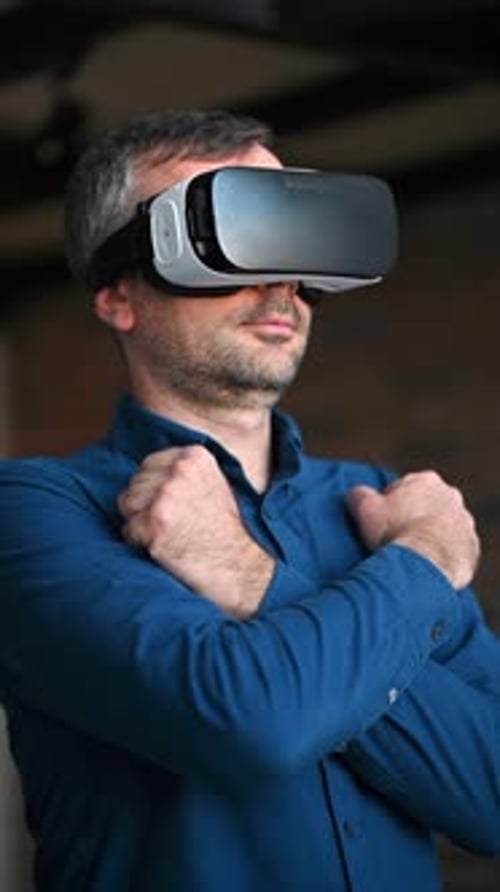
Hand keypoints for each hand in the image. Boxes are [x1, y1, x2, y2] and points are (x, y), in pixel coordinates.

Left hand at [118, 445, 273, 617]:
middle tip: (173, 525)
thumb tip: (148, 473)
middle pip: (134, 484)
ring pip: (127, 505)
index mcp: (193, 457)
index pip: (148, 465)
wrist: (239, 565)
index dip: (153, 489)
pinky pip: (128, 530)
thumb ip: (183, 472)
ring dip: (140, 524)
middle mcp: (179, 471)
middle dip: (144, 506)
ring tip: (169, 535)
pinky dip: (140, 543)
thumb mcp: (212, 483)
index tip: (170, 506)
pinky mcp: (154, 523)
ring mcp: (165, 496)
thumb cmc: (225, 530)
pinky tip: (165, 547)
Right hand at [347, 471, 479, 588]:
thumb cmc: (394, 532)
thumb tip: (357, 494)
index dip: (389, 506)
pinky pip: (453, 550)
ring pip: (441, 528)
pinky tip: (426, 565)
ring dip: (429, 537)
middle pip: (425, 506)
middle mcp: (451, 496)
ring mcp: (464, 522)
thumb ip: (359, 494)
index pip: (403, 489)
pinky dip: (441, 555)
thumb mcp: (365, 508)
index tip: (382, 523)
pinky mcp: (471, 546)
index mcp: (426, 481)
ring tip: (411, 554)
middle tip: (395, 538)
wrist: (425, 562)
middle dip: (412, 518)